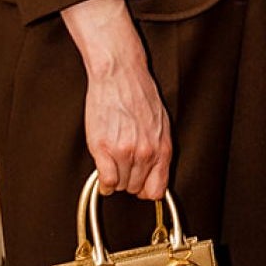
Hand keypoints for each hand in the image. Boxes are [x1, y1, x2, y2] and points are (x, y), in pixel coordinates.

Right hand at [60, 0, 172, 200]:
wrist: (120, 75)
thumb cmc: (139, 95)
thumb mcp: (161, 124)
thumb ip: (159, 150)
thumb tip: (155, 171)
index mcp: (162, 148)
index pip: (157, 189)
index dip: (147, 190)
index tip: (141, 186)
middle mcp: (146, 153)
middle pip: (136, 188)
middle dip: (129, 180)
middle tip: (123, 167)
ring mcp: (124, 152)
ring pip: (120, 185)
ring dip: (115, 178)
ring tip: (113, 162)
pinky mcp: (103, 148)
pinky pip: (106, 181)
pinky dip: (103, 182)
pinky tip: (103, 171)